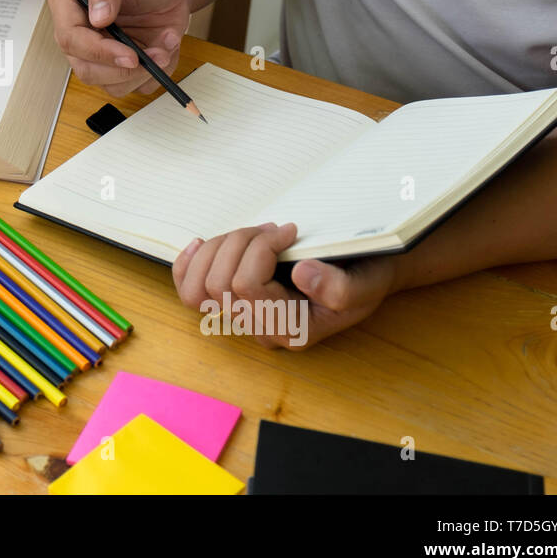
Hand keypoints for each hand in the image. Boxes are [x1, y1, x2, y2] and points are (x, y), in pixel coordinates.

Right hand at [48, 0, 192, 96]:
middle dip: (124, 70)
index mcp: (70, 5)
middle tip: (157, 55)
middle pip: (87, 70)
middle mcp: (81, 33)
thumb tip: (97, 17)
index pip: (70, 38)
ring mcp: (102, 52)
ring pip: (112, 85)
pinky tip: (166, 45)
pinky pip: (137, 86)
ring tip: (167, 44)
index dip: (98, 51)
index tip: (130, 55)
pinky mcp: (124, 66)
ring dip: (145, 73)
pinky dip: (158, 72)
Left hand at [171, 222, 398, 348]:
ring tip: (253, 232)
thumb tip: (301, 274)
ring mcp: (243, 317)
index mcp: (292, 329)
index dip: (260, 248)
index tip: (289, 230)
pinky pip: (190, 292)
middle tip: (272, 227)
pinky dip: (189, 264)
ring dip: (220, 247)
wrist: (364, 275)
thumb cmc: (365, 277)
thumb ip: (340, 287)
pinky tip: (199, 244)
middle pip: (218, 284)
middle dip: (240, 243)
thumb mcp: (367, 283)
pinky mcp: (231, 301)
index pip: (246, 286)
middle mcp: (262, 329)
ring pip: (200, 286)